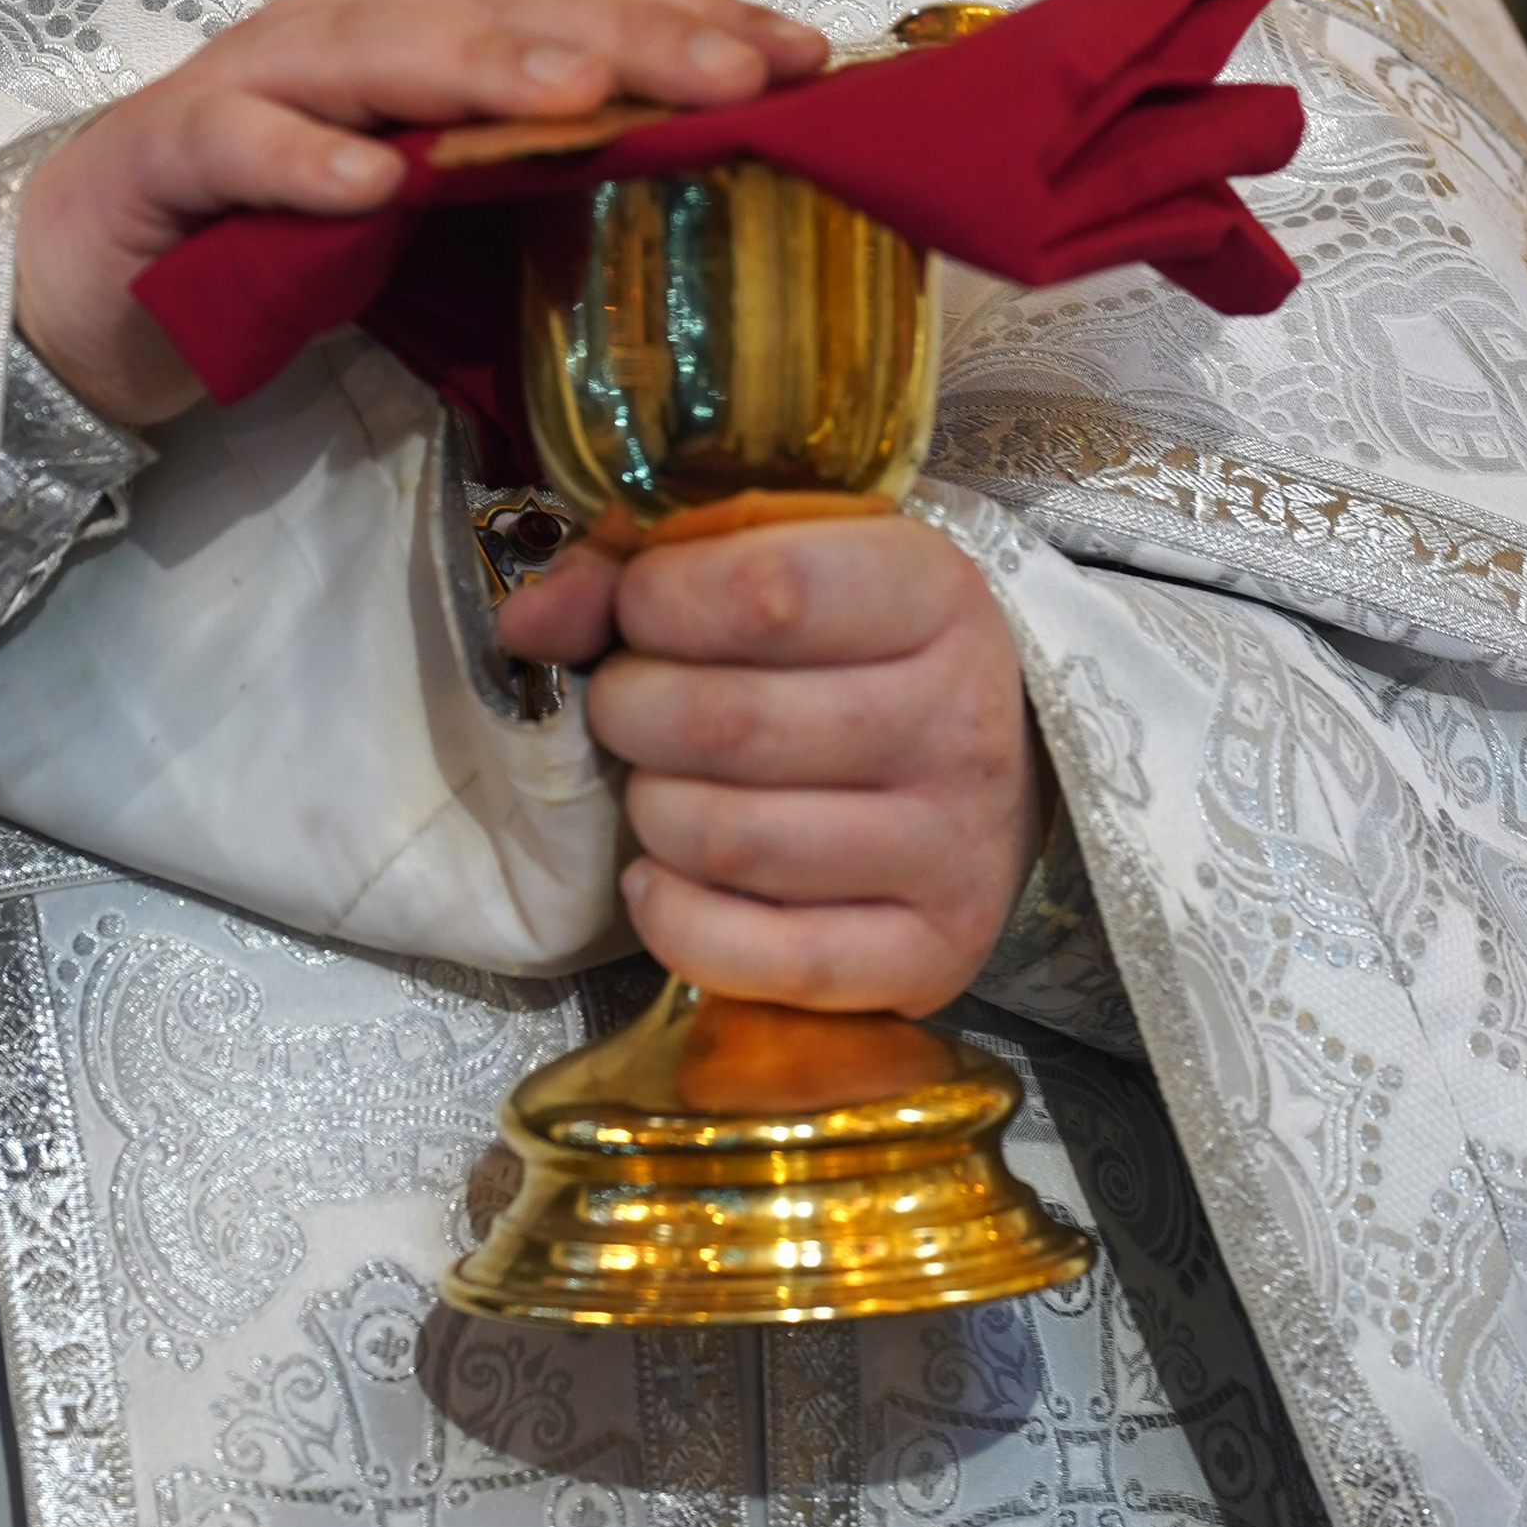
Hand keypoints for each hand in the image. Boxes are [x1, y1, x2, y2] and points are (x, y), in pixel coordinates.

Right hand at [14, 0, 825, 424]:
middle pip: (503, 10)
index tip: (804, 59)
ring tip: (584, 102)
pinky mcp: (167, 151)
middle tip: (738, 74)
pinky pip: (239, 143)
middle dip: (631, 36)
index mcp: (432, 33)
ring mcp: (255, 80)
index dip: (688, 19)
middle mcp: (354, 30)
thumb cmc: (285, 247)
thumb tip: (717, 242)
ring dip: (485, 70)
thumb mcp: (442, 233)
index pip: (579, 3)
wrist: (91, 287)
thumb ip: (547, 216)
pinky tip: (371, 186)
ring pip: (379, 53)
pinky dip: (303, 161)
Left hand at [497, 513, 1041, 1011]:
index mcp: (934, 592)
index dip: (658, 599)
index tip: (638, 610)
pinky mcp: (932, 957)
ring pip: (731, 842)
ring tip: (660, 783)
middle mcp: (960, 723)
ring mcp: (953, 851)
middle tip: (631, 705)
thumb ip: (645, 570)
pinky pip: (765, 962)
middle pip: (728, 725)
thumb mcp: (781, 564)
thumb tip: (528, 621)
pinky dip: (676, 920)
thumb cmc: (860, 646)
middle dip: (632, 710)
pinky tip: (661, 877)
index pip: (766, 591)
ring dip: (651, 811)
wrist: (999, 765)